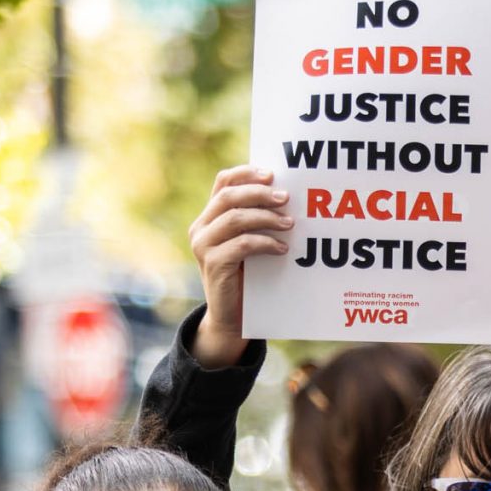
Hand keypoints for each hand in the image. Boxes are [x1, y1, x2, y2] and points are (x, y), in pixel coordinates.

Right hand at [188, 165, 293, 368]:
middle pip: (229, 196)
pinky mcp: (212, 264)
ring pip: (235, 218)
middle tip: (287, 198)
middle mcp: (201, 227)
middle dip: (260, 193)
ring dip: (266, 218)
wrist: (232, 317)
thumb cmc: (248, 278)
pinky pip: (241, 245)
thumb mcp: (251, 245)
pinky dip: (264, 243)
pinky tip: (282, 248)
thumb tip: (286, 198)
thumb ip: (257, 223)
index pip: (223, 182)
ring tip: (290, 224)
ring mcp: (203, 245)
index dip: (246, 173)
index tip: (272, 173)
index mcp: (209, 216)